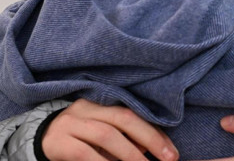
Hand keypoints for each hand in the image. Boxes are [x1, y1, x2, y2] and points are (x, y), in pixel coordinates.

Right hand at [42, 99, 177, 160]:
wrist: (37, 140)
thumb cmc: (80, 139)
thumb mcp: (103, 133)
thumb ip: (125, 138)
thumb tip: (153, 150)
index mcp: (102, 102)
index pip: (134, 114)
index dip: (155, 132)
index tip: (171, 153)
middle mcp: (87, 108)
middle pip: (124, 118)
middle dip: (149, 139)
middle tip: (167, 159)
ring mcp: (70, 123)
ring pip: (106, 135)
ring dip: (129, 154)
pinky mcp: (58, 143)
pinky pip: (83, 154)